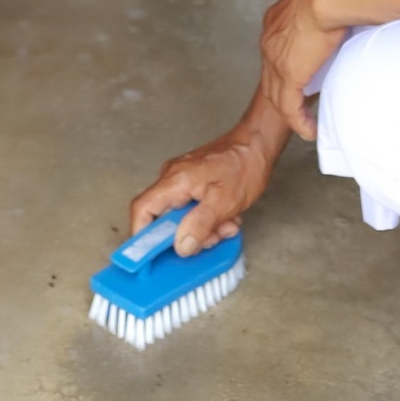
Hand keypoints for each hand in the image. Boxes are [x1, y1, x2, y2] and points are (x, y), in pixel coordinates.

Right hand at [129, 109, 281, 255]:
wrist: (257, 144)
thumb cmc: (244, 165)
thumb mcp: (224, 201)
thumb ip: (200, 225)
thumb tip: (181, 246)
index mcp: (174, 180)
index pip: (143, 209)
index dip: (142, 235)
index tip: (151, 257)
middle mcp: (172, 178)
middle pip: (163, 218)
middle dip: (187, 235)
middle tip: (212, 237)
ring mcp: (182, 179)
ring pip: (181, 216)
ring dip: (204, 228)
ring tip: (227, 223)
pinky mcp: (193, 182)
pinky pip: (191, 208)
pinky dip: (208, 218)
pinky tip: (226, 216)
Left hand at [258, 0, 346, 139]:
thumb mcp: (320, 2)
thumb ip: (321, 14)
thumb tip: (338, 16)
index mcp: (275, 21)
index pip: (274, 53)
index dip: (285, 69)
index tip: (302, 80)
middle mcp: (269, 39)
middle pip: (270, 76)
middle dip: (283, 94)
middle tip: (300, 108)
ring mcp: (275, 58)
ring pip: (277, 95)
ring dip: (291, 113)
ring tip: (305, 124)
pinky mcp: (288, 75)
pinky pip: (289, 107)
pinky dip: (299, 122)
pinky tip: (309, 131)